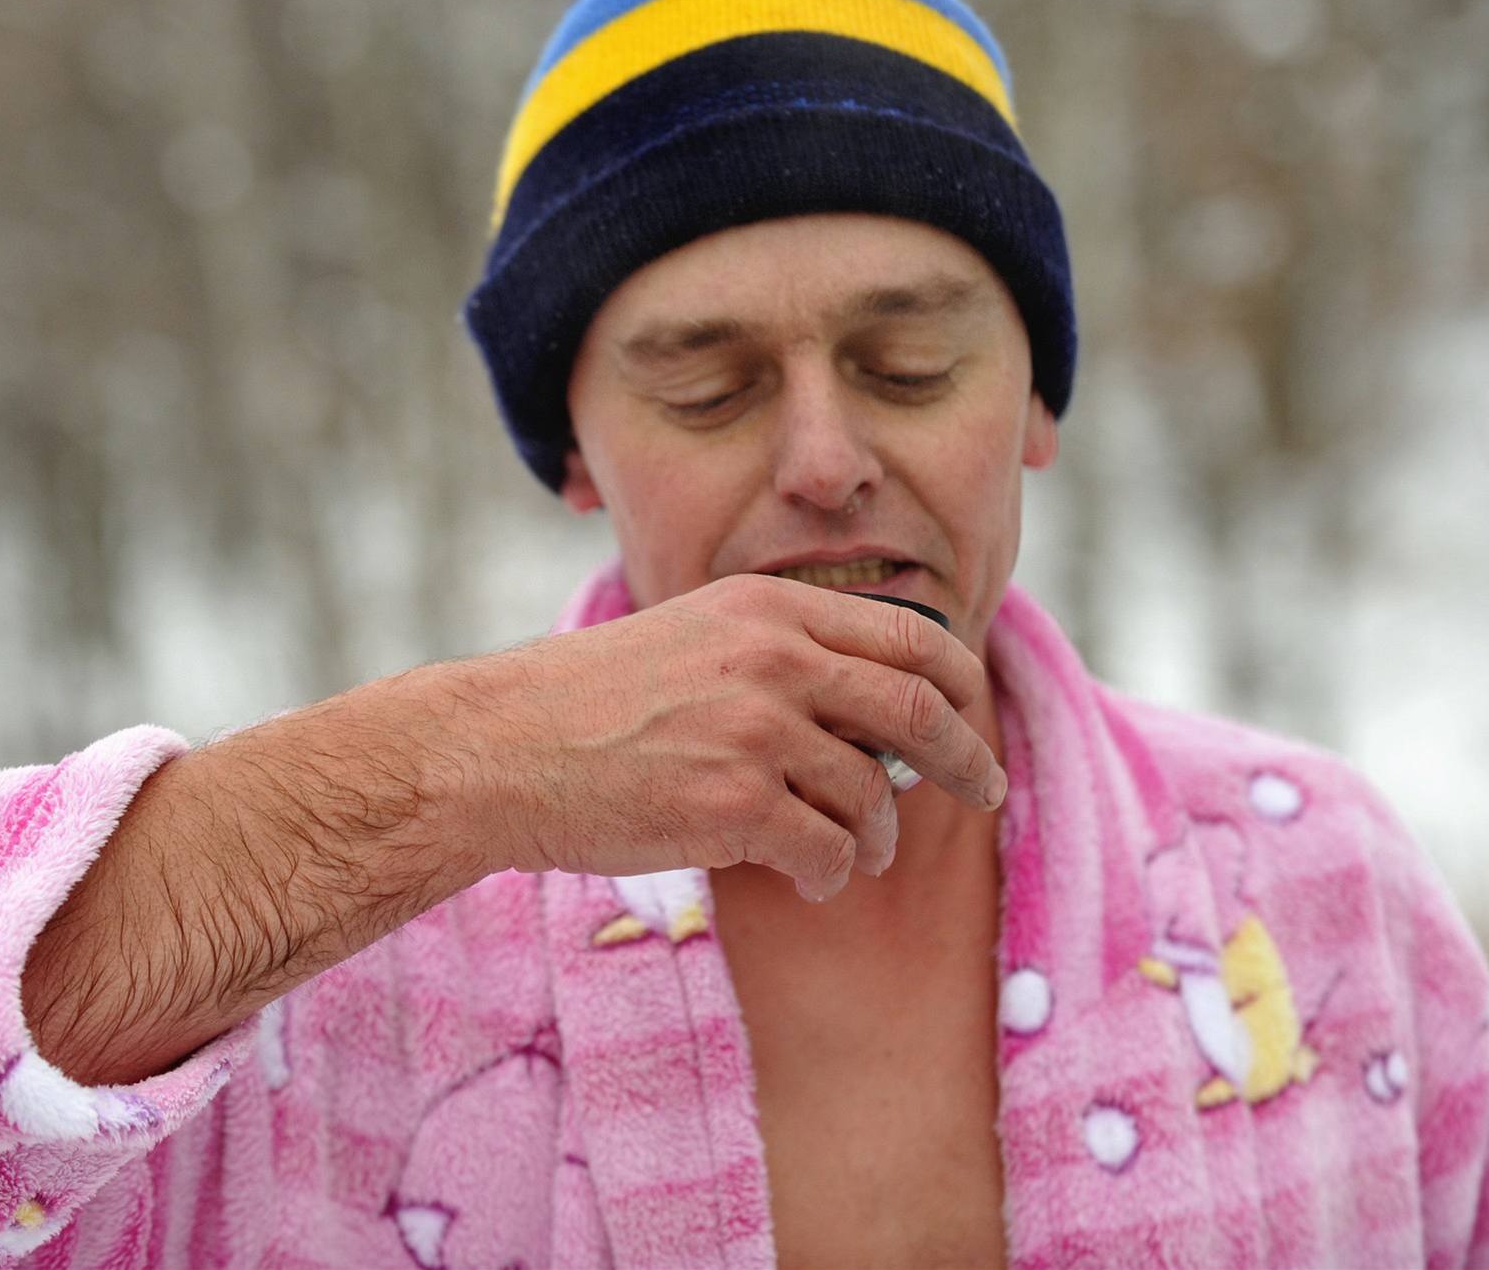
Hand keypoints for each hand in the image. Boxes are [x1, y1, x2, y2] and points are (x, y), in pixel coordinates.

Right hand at [425, 573, 1006, 902]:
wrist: (502, 747)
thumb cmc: (589, 700)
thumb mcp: (693, 635)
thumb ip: (781, 649)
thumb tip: (880, 701)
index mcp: (768, 608)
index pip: (907, 636)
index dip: (959, 684)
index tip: (973, 718)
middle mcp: (773, 659)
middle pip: (916, 710)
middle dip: (966, 760)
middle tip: (985, 792)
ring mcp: (755, 732)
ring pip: (873, 795)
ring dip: (879, 836)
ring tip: (857, 853)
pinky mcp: (734, 807)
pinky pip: (829, 851)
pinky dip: (831, 873)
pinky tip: (808, 879)